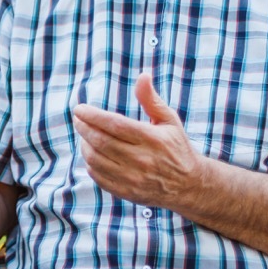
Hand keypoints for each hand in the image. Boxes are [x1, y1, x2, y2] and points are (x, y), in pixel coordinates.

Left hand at [72, 73, 205, 208]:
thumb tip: (143, 75)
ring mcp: (134, 179)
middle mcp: (143, 160)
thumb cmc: (177, 147)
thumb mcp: (169, 120)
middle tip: (77, 119)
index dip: (93, 116)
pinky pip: (99, 177)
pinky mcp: (128, 193)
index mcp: (153, 139)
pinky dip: (90, 164)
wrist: (189, 185)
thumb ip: (151, 99)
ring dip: (85, 145)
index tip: (80, 109)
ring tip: (84, 135)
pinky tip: (92, 154)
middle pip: (102, 142)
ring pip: (96, 160)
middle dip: (84, 128)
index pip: (115, 125)